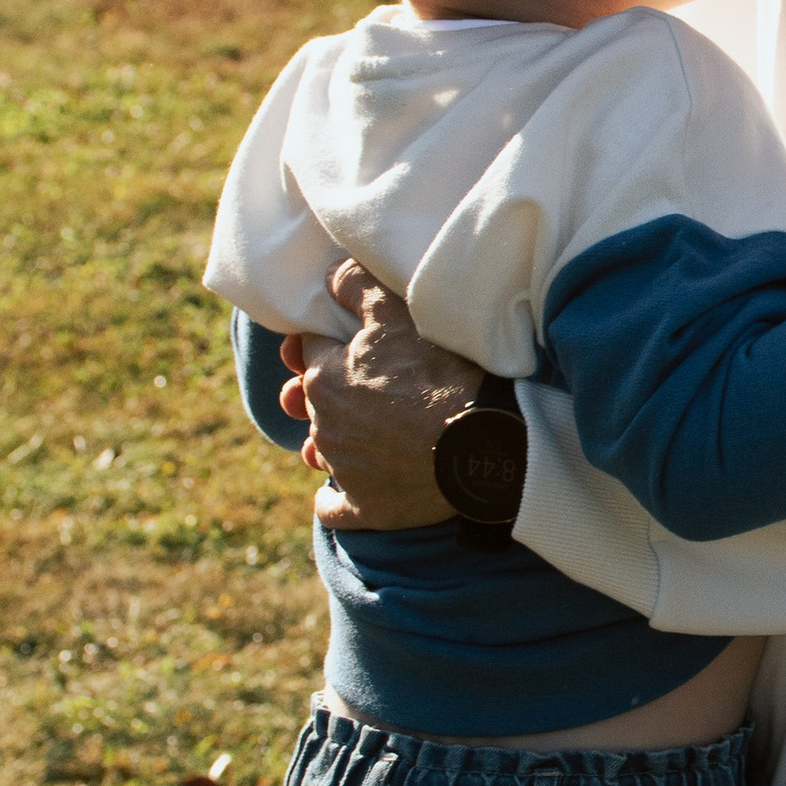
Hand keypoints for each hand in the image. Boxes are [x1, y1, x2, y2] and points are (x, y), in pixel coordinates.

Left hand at [292, 258, 484, 529]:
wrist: (479, 442)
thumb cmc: (438, 373)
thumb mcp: (397, 312)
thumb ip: (356, 286)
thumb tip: (328, 277)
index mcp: (322, 378)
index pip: (307, 351)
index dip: (325, 343)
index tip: (345, 344)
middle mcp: (322, 424)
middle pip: (312, 401)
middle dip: (326, 392)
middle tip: (359, 386)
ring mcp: (341, 469)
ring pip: (322, 450)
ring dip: (333, 441)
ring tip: (363, 432)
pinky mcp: (363, 507)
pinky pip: (333, 507)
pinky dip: (338, 498)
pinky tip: (351, 490)